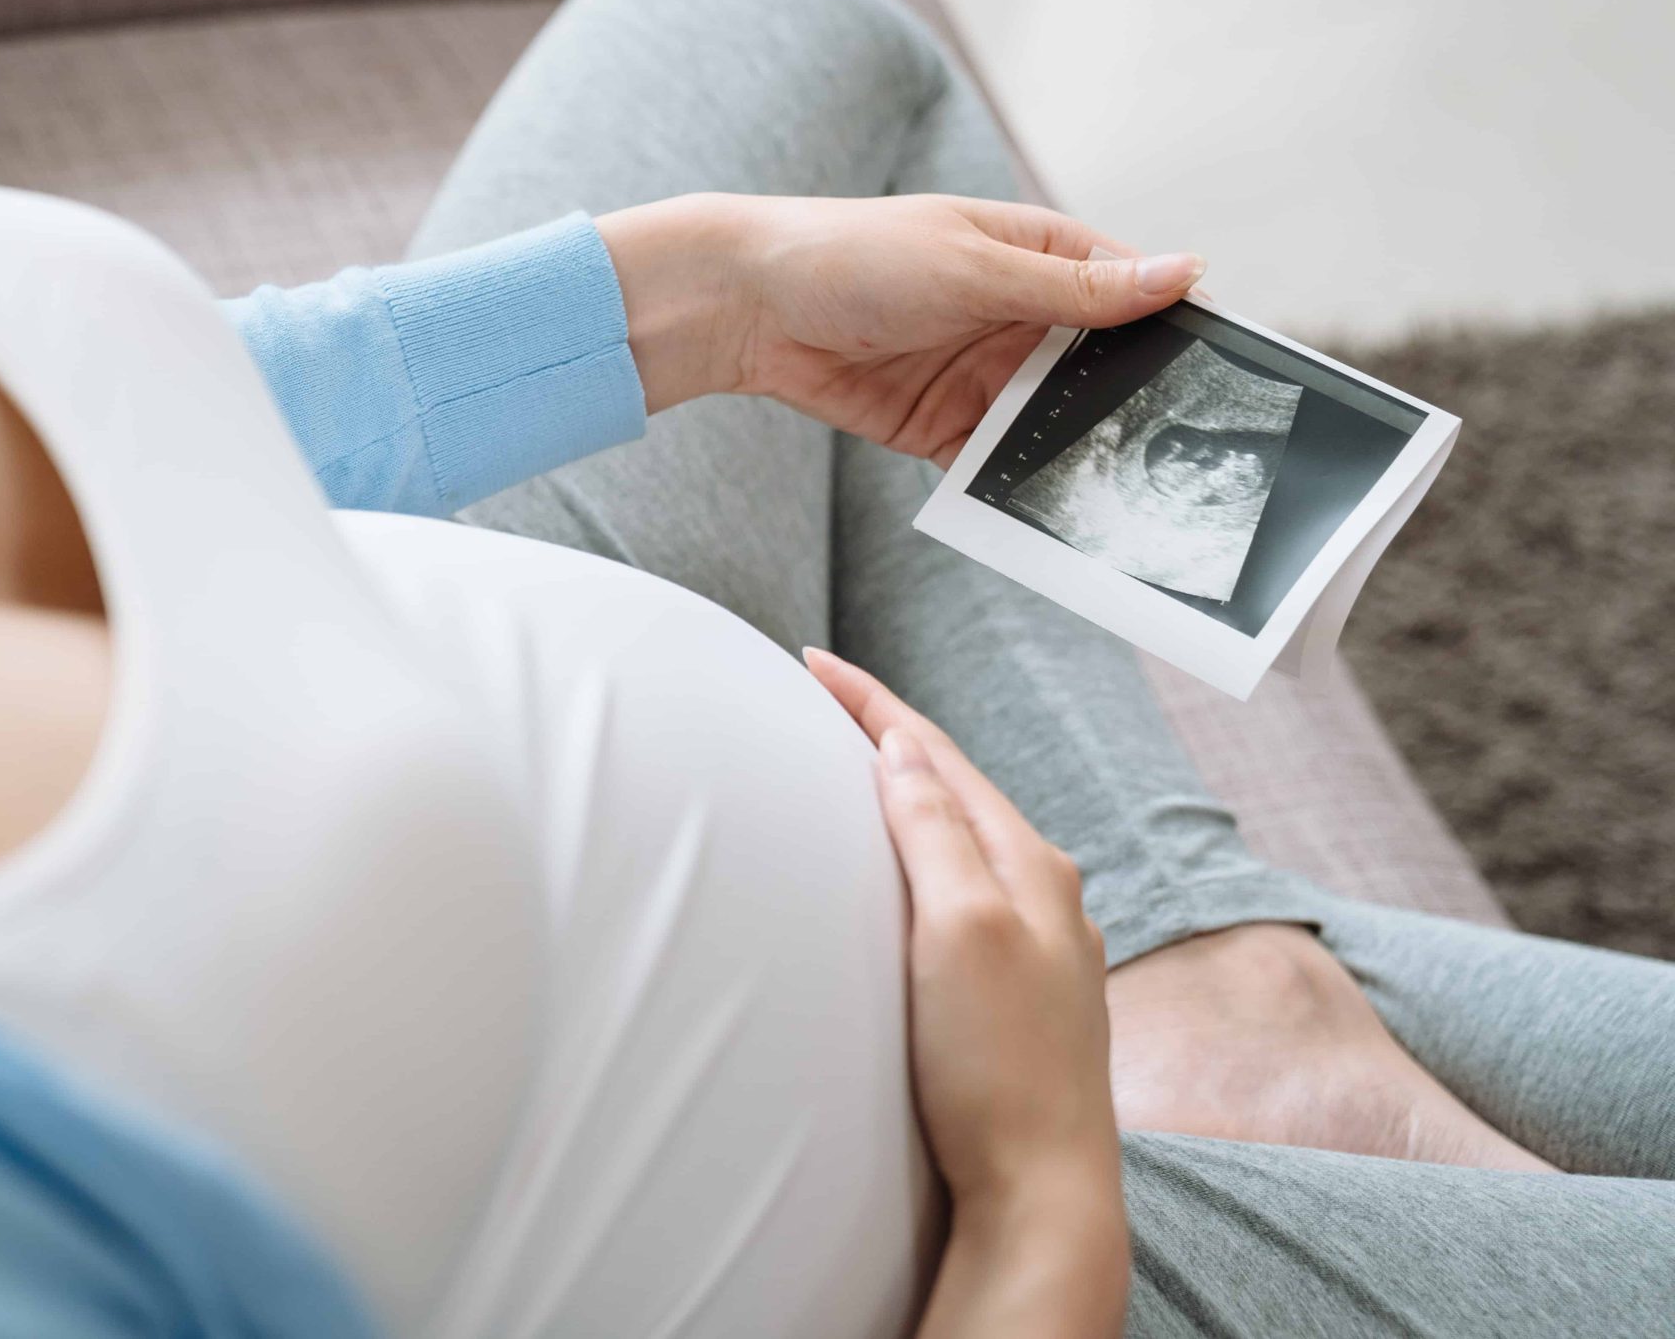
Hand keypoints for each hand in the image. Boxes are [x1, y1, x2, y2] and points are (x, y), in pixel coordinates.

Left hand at [594, 193, 1202, 463]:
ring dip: (1088, 452)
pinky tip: (1061, 517)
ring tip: (1143, 499)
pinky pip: (1001, 462)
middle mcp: (1022, 313)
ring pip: (1059, 421)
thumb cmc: (855, 255)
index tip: (1236, 377)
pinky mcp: (946, 424)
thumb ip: (1078, 288)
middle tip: (1200, 455)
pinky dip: (1024, 486)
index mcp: (1039, 252)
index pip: (1134, 290)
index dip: (1182, 329)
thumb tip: (1187, 271)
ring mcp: (986, 372)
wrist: (748, 305)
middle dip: (1142, 406)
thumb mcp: (976, 266)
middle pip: (1105, 366)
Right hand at [804, 646, 1127, 1338]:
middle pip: (952, 787)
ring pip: (959, 840)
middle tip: (820, 697)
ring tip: (849, 767)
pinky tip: (896, 877)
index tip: (811, 661)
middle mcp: (1044, 898)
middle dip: (886, 736)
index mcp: (1031, 867)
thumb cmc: (1000, 1070)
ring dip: (904, 795)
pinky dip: (917, 856)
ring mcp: (1033, 949)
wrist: (1041, 1193)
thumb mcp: (960, 929)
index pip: (937, 754)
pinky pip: (958, 892)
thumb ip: (935, 831)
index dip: (872, 703)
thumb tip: (904, 750)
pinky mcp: (1012, 996)